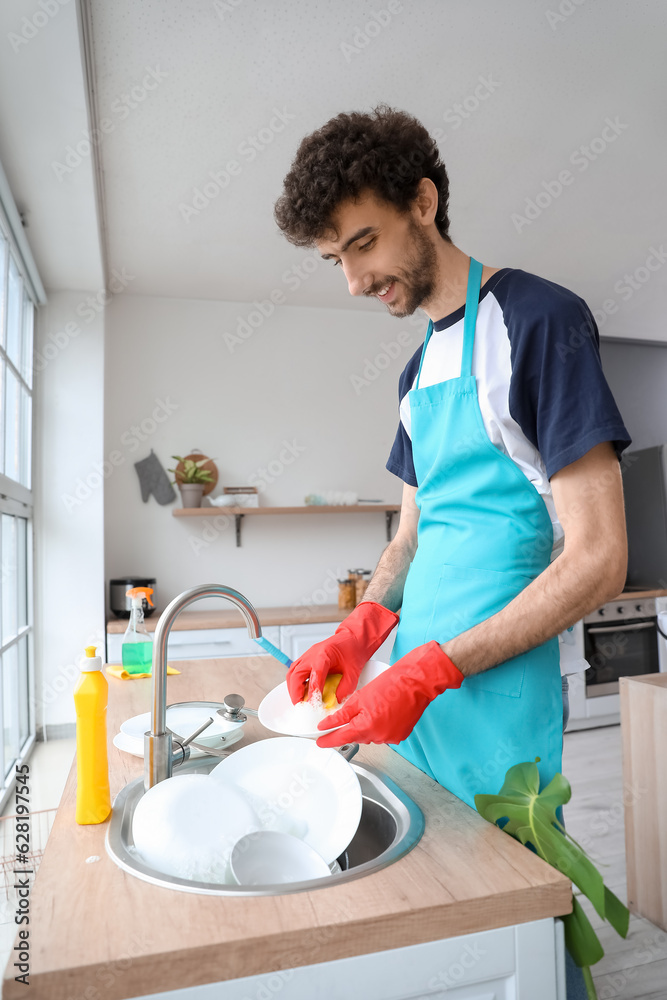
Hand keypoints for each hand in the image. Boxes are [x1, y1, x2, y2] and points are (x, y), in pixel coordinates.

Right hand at [285, 601, 398, 704]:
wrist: (353, 638)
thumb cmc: (353, 650)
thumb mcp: (354, 671)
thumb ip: (345, 688)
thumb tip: (336, 701)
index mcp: (324, 654)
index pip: (315, 675)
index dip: (313, 692)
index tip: (313, 704)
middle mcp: (312, 654)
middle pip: (296, 674)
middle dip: (296, 692)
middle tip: (300, 706)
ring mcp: (308, 655)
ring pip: (292, 672)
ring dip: (292, 688)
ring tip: (299, 701)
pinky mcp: (307, 658)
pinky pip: (295, 671)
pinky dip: (295, 683)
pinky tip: (301, 692)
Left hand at [315, 641, 463, 746]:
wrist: (416, 682)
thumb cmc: (392, 684)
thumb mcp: (360, 697)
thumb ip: (341, 715)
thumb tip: (326, 725)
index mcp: (366, 727)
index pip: (341, 738)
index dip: (328, 740)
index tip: (319, 742)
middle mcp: (379, 737)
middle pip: (356, 736)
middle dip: (351, 727)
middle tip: (354, 711)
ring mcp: (391, 738)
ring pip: (370, 735)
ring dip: (367, 725)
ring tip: (375, 706)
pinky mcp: (401, 735)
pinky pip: (384, 734)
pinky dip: (380, 726)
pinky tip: (384, 712)